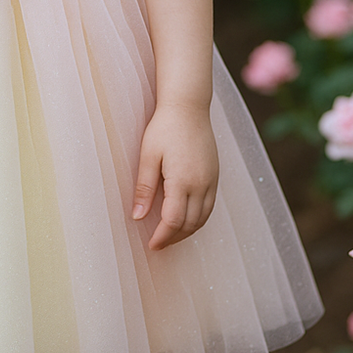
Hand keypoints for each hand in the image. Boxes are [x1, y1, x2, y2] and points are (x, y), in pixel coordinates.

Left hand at [130, 103, 218, 250]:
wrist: (189, 107)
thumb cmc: (165, 128)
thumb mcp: (148, 156)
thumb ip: (144, 188)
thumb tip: (138, 216)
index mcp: (182, 181)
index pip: (173, 221)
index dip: (162, 237)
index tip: (151, 245)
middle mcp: (201, 185)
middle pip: (190, 224)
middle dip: (174, 238)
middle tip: (158, 244)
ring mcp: (211, 181)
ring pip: (203, 218)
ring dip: (187, 231)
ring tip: (170, 236)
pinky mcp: (215, 176)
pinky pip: (210, 207)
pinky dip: (199, 219)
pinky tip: (187, 219)